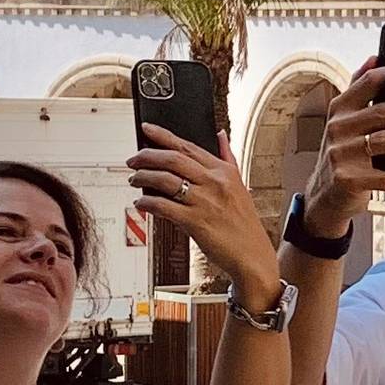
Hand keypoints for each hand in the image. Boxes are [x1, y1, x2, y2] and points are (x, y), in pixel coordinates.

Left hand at [129, 127, 279, 296]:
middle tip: (133, 160)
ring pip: (164, 180)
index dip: (163, 135)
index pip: (188, 146)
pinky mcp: (195, 222)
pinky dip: (147, 202)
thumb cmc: (244, 223)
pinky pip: (163, 206)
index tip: (147, 129)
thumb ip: (228, 156)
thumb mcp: (240, 184)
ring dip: (143, 178)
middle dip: (147, 156)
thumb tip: (220, 134)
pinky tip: (141, 203)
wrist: (252, 255)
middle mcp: (214, 182)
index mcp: (224, 171)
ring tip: (134, 180)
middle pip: (172, 159)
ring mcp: (204, 202)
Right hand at [301, 57, 384, 233]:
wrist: (324, 195)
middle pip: (383, 112)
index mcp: (340, 108)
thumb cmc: (343, 151)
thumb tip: (374, 57)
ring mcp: (342, 154)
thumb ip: (357, 89)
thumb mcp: (344, 119)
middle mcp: (338, 128)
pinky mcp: (349, 180)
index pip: (370, 82)